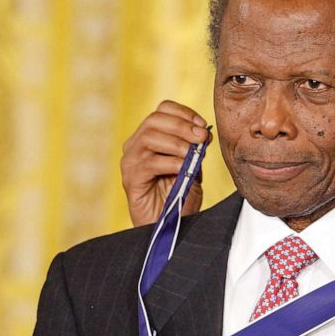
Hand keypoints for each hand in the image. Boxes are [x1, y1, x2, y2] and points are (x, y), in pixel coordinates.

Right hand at [121, 100, 211, 226]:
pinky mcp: (130, 179)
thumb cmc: (180, 197)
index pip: (162, 110)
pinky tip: (182, 169)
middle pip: (155, 119)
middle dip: (183, 126)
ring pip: (150, 137)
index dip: (184, 113)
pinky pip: (149, 163)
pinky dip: (170, 162)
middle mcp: (136, 145)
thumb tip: (204, 133)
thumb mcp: (193, 168)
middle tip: (202, 138)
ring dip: (177, 143)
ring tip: (193, 154)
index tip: (203, 125)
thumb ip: (195, 150)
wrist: (171, 226)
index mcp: (150, 136)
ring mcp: (130, 161)